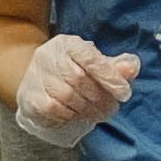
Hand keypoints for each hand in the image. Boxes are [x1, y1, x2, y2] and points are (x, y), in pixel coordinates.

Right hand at [7, 35, 140, 145]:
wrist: (35, 80)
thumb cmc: (71, 71)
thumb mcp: (92, 64)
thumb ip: (113, 68)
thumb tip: (131, 69)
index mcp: (67, 44)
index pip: (89, 57)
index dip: (109, 76)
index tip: (124, 93)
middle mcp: (48, 55)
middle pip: (78, 79)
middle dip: (99, 98)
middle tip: (111, 109)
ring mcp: (36, 75)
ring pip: (66, 96)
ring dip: (87, 109)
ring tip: (98, 114)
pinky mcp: (29, 95)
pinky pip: (53, 109)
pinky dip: (69, 115)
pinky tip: (78, 116)